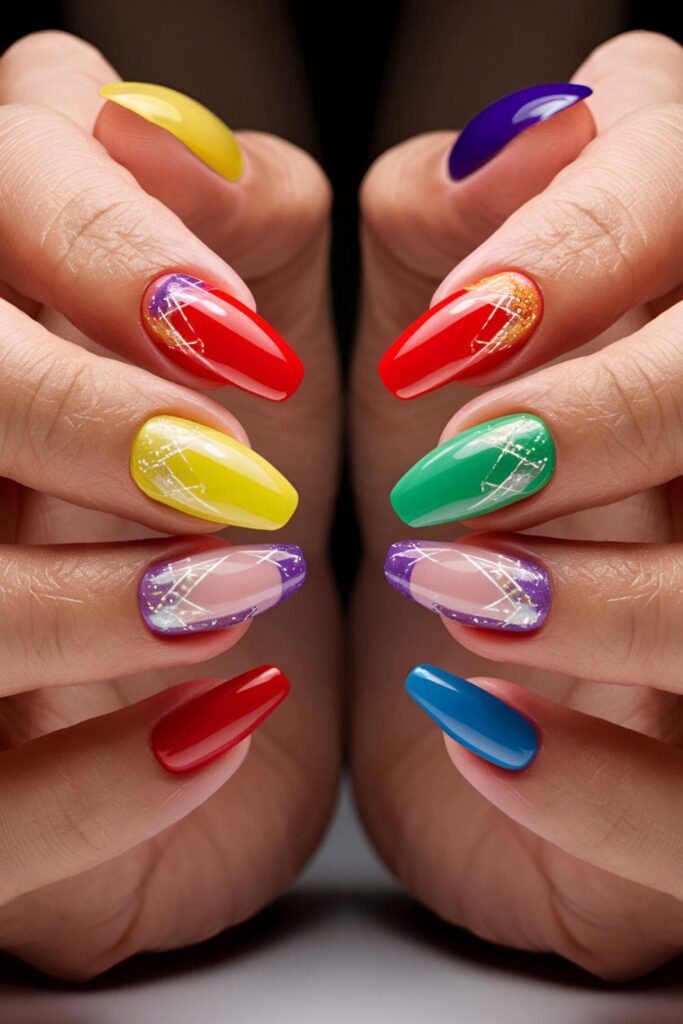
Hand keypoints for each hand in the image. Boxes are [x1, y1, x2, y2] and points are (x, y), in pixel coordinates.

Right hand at [0, 32, 339, 977]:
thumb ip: (276, 226)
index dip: (100, 235)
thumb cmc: (266, 509)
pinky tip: (217, 732)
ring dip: (86, 603)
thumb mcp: (280, 350)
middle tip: (237, 475)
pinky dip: (107, 782)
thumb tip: (291, 134)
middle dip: (81, 415)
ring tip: (236, 601)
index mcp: (15, 307)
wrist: (247, 705)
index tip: (243, 335)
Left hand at [351, 30, 682, 978]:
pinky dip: (594, 782)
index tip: (445, 334)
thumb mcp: (385, 348)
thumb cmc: (410, 505)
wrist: (434, 704)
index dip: (584, 243)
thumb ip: (407, 225)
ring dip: (606, 597)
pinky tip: (481, 736)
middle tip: (456, 470)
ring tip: (455, 593)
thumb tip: (466, 143)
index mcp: (664, 305)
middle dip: (605, 418)